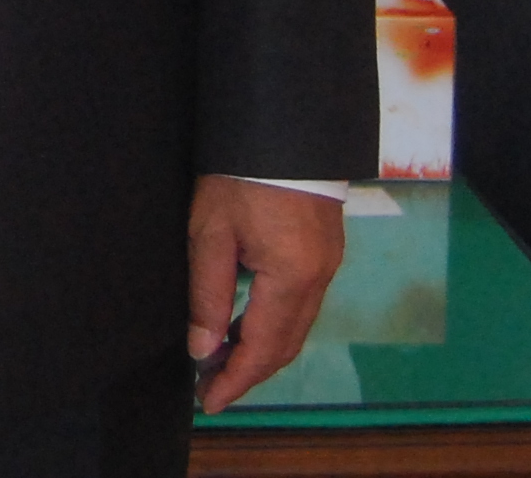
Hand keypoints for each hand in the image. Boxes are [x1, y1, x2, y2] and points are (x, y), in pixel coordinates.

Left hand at [186, 175, 343, 411]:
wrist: (282, 128)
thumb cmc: (240, 176)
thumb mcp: (210, 233)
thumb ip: (208, 296)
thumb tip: (203, 350)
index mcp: (291, 278)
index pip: (262, 349)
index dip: (235, 380)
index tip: (208, 402)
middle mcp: (318, 279)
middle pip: (285, 345)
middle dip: (248, 372)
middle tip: (210, 386)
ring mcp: (328, 266)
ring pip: (297, 328)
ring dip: (262, 350)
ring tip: (222, 361)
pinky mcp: (326, 251)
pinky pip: (303, 306)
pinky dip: (275, 326)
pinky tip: (247, 325)